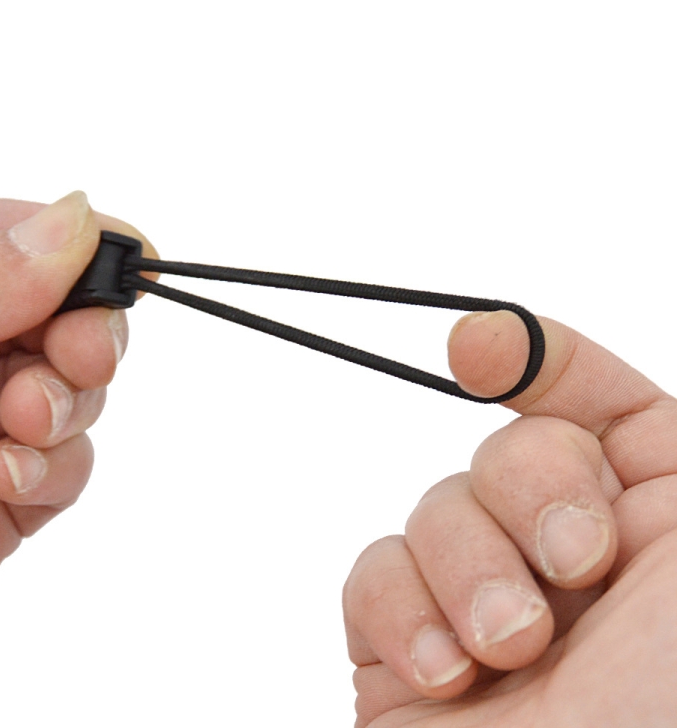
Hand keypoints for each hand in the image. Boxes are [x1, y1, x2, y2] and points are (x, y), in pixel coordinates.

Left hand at [0, 192, 155, 623]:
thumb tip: (73, 221)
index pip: (13, 239)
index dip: (80, 244)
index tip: (131, 258)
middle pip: (63, 317)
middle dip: (86, 332)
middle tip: (82, 354)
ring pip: (76, 392)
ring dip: (70, 402)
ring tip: (25, 422)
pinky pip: (64, 468)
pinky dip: (56, 467)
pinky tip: (8, 476)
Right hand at [344, 311, 676, 725]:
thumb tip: (587, 380)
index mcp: (658, 531)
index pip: (596, 405)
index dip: (540, 359)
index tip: (479, 345)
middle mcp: (569, 559)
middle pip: (509, 447)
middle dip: (528, 488)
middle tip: (573, 569)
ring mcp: (482, 600)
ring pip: (435, 504)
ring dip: (467, 568)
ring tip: (509, 650)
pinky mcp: (405, 643)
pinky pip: (371, 569)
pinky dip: (398, 609)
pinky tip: (442, 672)